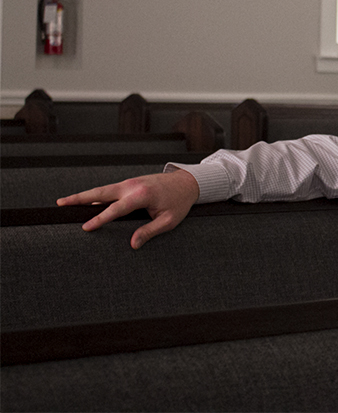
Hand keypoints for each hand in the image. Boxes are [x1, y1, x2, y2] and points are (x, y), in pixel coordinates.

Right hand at [56, 170, 199, 249]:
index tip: (85, 227)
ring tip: (65, 202)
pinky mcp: (130, 183)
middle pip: (101, 192)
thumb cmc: (179, 203)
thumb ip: (150, 231)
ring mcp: (130, 182)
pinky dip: (96, 195)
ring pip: (103, 190)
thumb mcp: (169, 220)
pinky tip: (85, 202)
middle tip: (60, 203)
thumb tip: (132, 245)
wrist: (187, 182)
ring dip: (84, 195)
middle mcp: (132, 186)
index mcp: (141, 195)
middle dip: (79, 198)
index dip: (100, 219)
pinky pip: (110, 190)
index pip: (116, 209)